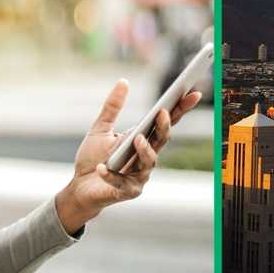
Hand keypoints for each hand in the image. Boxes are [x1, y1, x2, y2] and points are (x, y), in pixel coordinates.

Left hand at [55, 78, 202, 233]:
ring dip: (145, 150)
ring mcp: (140, 175)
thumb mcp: (101, 128)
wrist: (80, 186)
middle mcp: (146, 156)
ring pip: (150, 161)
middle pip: (162, 140)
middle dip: (165, 126)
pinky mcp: (128, 191)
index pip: (166, 122)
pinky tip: (102, 168)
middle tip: (163, 112)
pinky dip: (111, 175)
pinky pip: (121, 182)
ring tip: (137, 138)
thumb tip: (123, 81)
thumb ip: (112, 107)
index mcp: (143, 139)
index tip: (193, 93)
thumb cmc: (93, 158)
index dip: (180, 108)